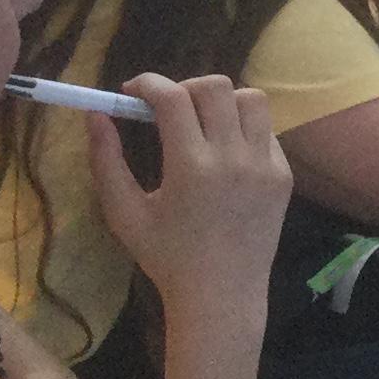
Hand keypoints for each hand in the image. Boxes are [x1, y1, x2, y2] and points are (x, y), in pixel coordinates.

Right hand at [91, 76, 290, 323]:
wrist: (221, 294)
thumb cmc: (165, 256)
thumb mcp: (123, 212)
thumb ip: (106, 160)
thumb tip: (95, 114)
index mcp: (191, 167)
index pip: (172, 97)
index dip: (148, 84)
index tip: (132, 92)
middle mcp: (234, 159)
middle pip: (215, 87)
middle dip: (184, 88)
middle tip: (166, 109)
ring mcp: (265, 166)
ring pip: (251, 100)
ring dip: (222, 101)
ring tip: (200, 124)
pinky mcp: (283, 176)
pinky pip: (266, 131)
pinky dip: (243, 128)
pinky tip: (223, 152)